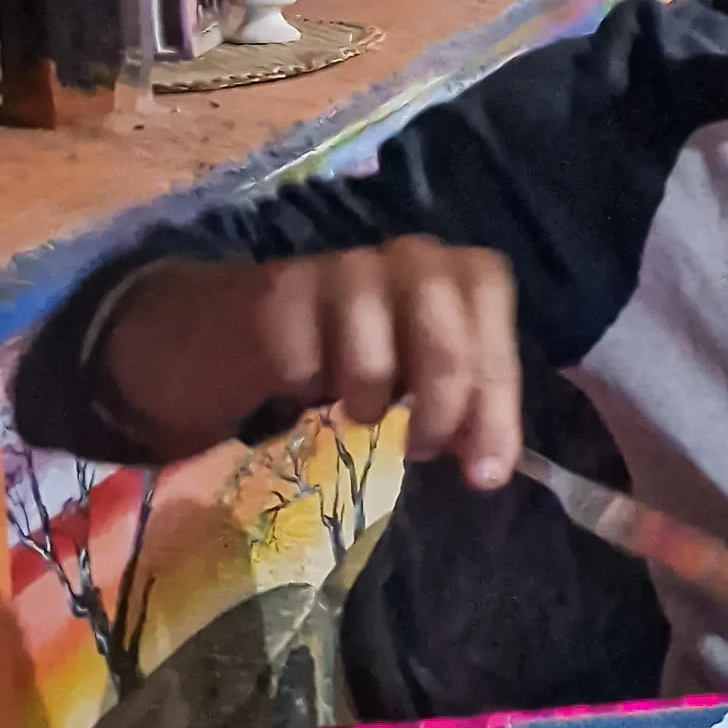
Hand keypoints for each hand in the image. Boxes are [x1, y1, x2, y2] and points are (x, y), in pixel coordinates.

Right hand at [100, 240, 523, 485]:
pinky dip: (308, 386)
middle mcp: (408, 257)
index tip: (484, 469)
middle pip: (445, 334)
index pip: (492, 307)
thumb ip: (462, 412)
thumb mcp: (419, 386)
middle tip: (420, 449)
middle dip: (442, 406)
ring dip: (371, 396)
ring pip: (372, 345)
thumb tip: (490, 468)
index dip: (497, 390)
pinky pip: (304, 356)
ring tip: (362, 415)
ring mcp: (341, 268)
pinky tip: (303, 391)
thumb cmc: (348, 359)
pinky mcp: (276, 294)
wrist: (230, 333)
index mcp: (455, 273)